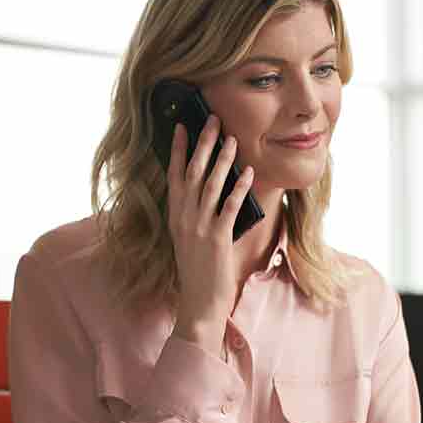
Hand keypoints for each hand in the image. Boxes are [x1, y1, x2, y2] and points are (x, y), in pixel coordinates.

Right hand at [167, 115, 253, 356]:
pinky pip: (230, 207)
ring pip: (211, 185)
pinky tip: (248, 172)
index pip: (175, 175)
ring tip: (232, 139)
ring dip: (223, 160)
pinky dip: (239, 188)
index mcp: (175, 216)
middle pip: (193, 172)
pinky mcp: (217, 238)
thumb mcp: (191, 239)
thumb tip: (213, 192)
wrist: (199, 303)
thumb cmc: (199, 272)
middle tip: (213, 120)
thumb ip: (197, 216)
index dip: (180, 150)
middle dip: (204, 144)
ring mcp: (199, 227)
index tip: (183, 126)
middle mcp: (184, 218)